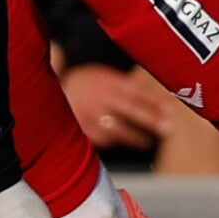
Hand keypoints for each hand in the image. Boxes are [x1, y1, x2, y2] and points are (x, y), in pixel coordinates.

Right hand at [59, 60, 179, 153]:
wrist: (49, 94)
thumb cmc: (81, 84)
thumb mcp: (102, 74)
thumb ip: (124, 81)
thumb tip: (144, 83)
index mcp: (107, 81)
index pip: (136, 91)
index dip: (154, 100)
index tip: (169, 108)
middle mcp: (101, 98)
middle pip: (131, 110)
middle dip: (151, 120)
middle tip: (167, 128)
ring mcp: (93, 116)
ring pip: (119, 129)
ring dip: (136, 136)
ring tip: (148, 141)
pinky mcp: (85, 131)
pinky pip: (105, 139)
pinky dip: (117, 141)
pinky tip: (128, 142)